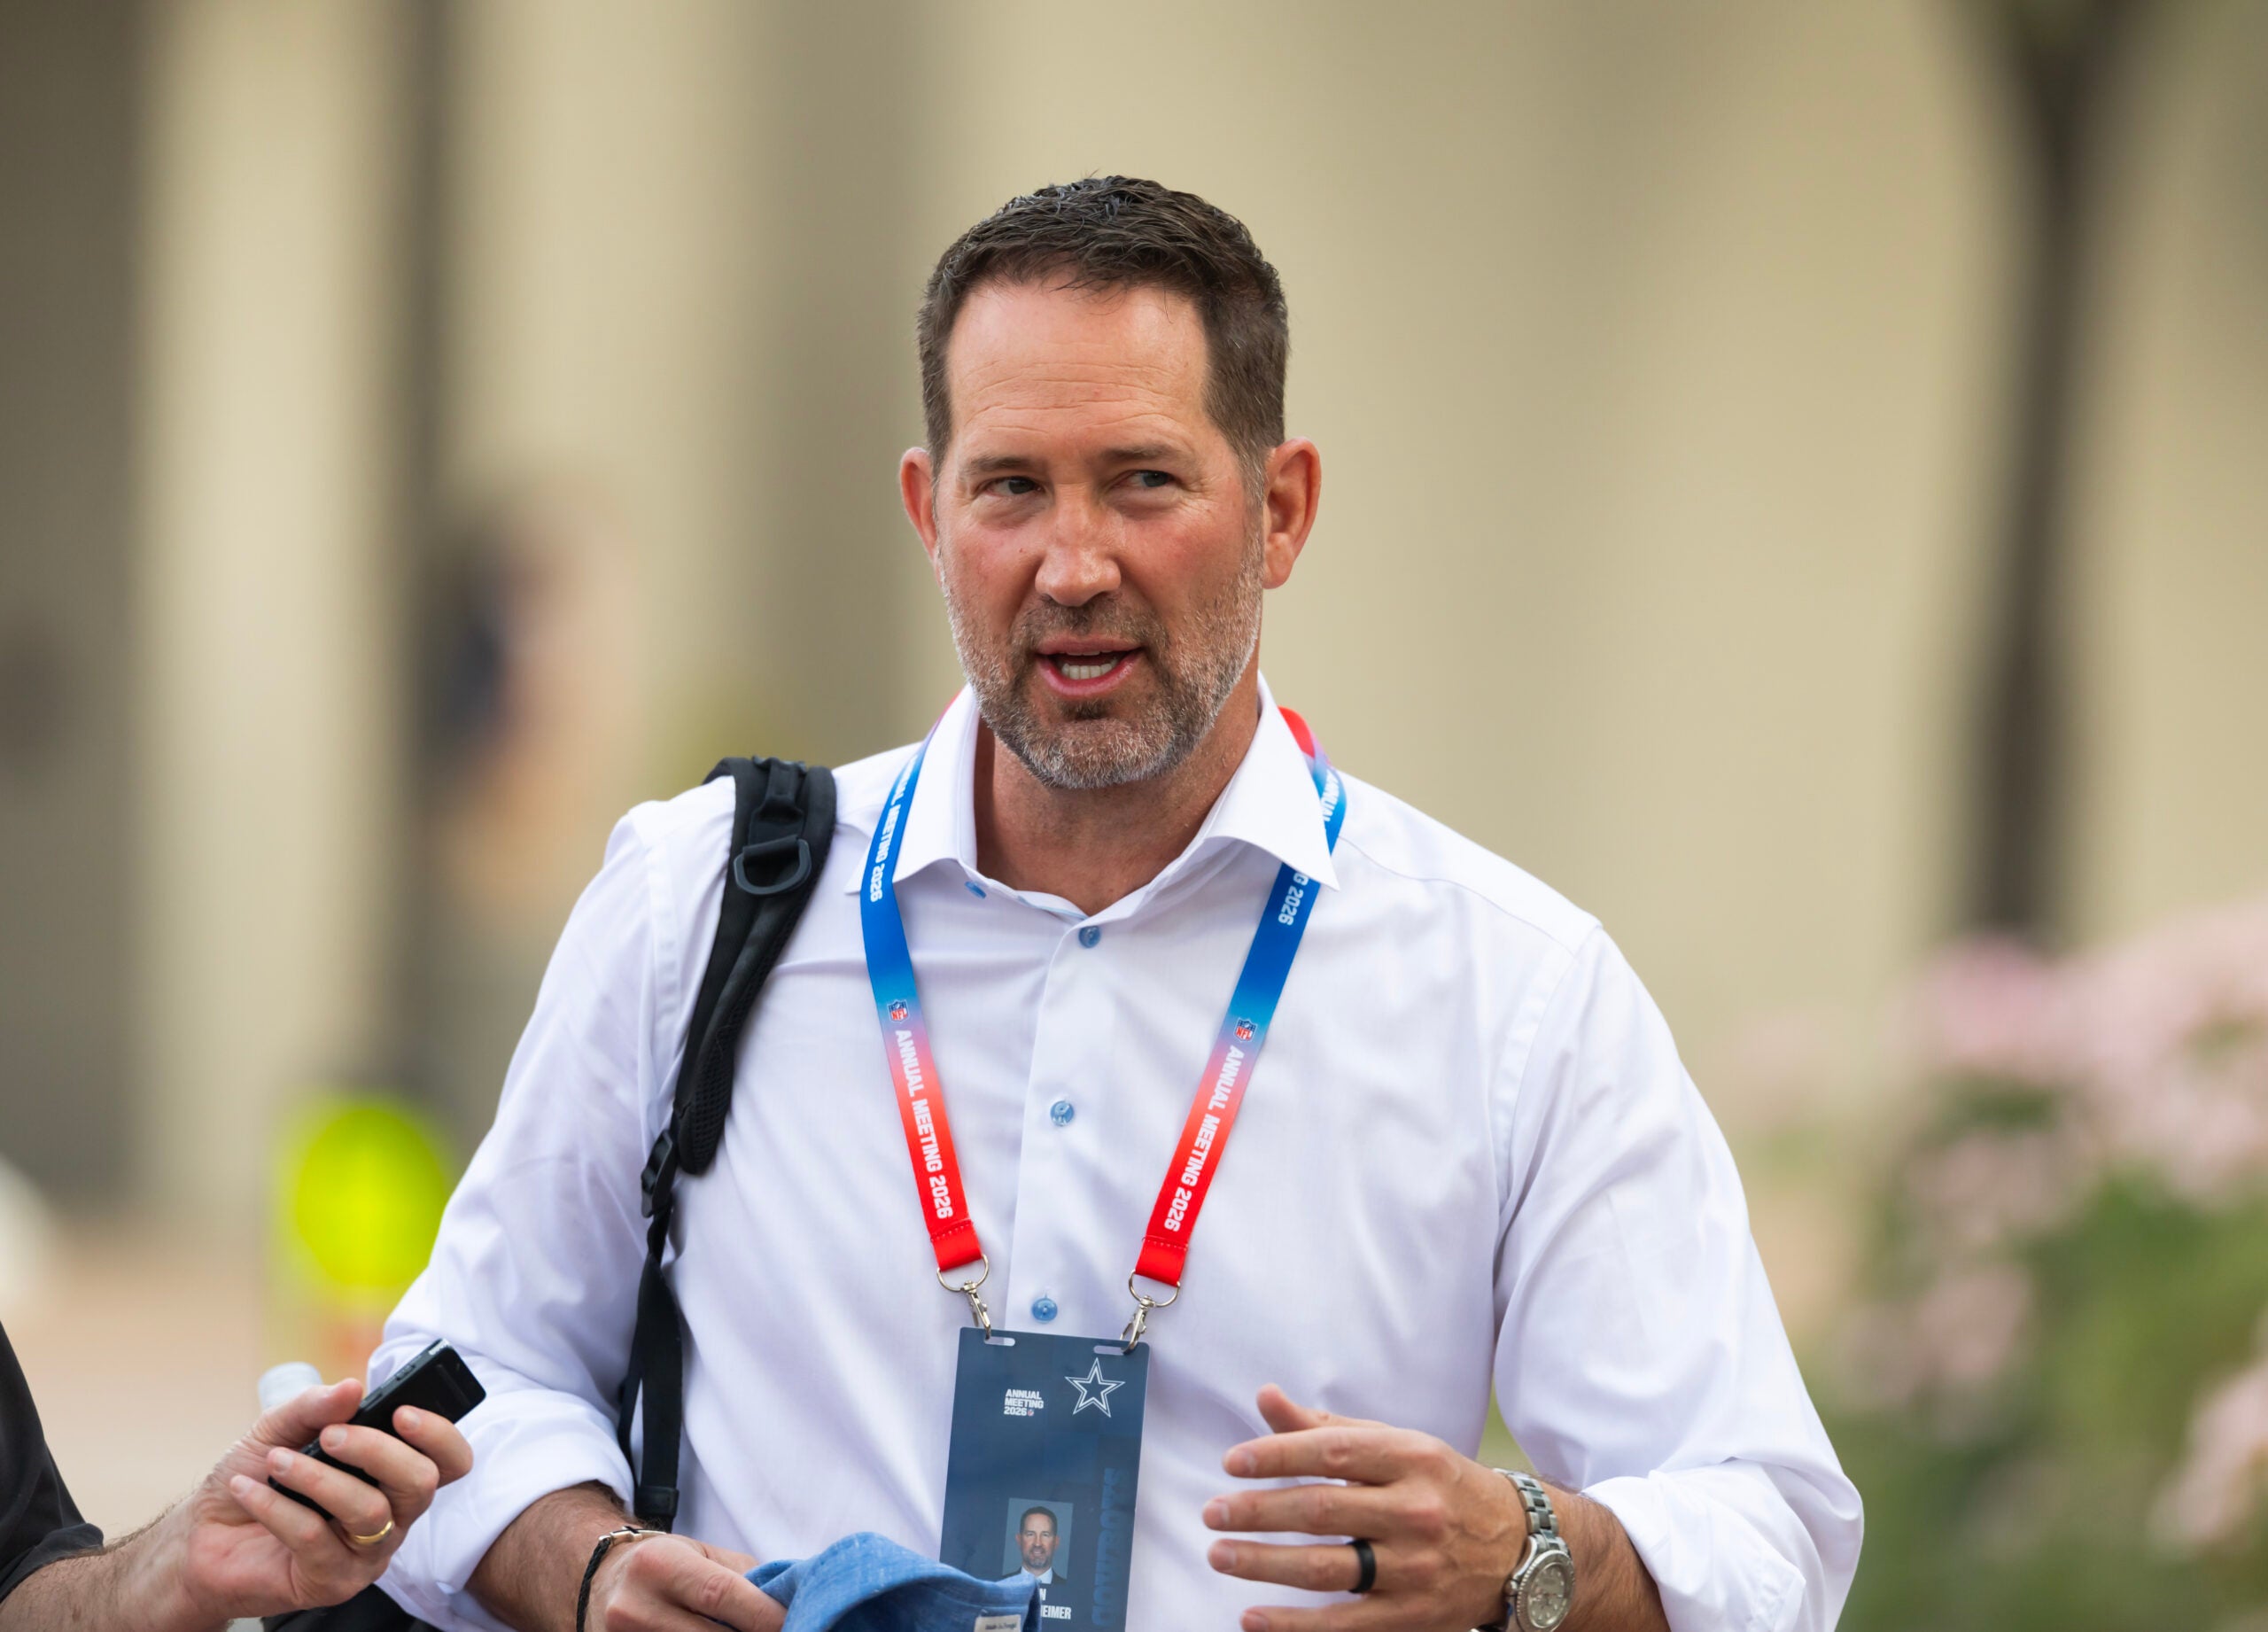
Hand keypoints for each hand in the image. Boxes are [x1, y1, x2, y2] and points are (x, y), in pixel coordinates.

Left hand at [139, 1376, 473, 1624]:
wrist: (203, 1534)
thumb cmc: (256, 1476)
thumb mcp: (279, 1428)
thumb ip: (315, 1406)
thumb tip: (352, 1387)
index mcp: (394, 1474)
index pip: (450, 1460)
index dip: (439, 1435)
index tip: (401, 1412)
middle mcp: (393, 1515)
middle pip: (421, 1483)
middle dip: (376, 1450)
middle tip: (330, 1436)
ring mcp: (367, 1554)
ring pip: (370, 1512)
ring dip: (319, 1478)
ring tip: (276, 1462)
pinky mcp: (333, 1582)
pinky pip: (314, 1540)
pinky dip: (277, 1507)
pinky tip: (249, 1489)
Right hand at [583, 1531, 783, 1631]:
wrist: (601, 1580)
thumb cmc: (665, 1565)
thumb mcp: (701, 1555)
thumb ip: (745, 1578)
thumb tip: (794, 1603)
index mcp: (659, 1565)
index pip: (721, 1594)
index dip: (764, 1616)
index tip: (799, 1622)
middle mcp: (635, 1607)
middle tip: (793, 1631)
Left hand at [1203, 1384, 1525, 1631]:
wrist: (1518, 1549)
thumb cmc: (1441, 1486)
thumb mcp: (1396, 1445)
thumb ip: (1326, 1427)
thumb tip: (1265, 1398)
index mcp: (1411, 1458)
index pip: (1334, 1450)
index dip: (1279, 1455)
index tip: (1232, 1462)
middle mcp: (1415, 1511)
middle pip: (1323, 1510)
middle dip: (1259, 1511)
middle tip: (1213, 1513)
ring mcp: (1414, 1567)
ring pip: (1327, 1567)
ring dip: (1265, 1564)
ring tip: (1220, 1554)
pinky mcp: (1410, 1616)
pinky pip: (1343, 1623)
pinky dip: (1294, 1625)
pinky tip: (1252, 1618)